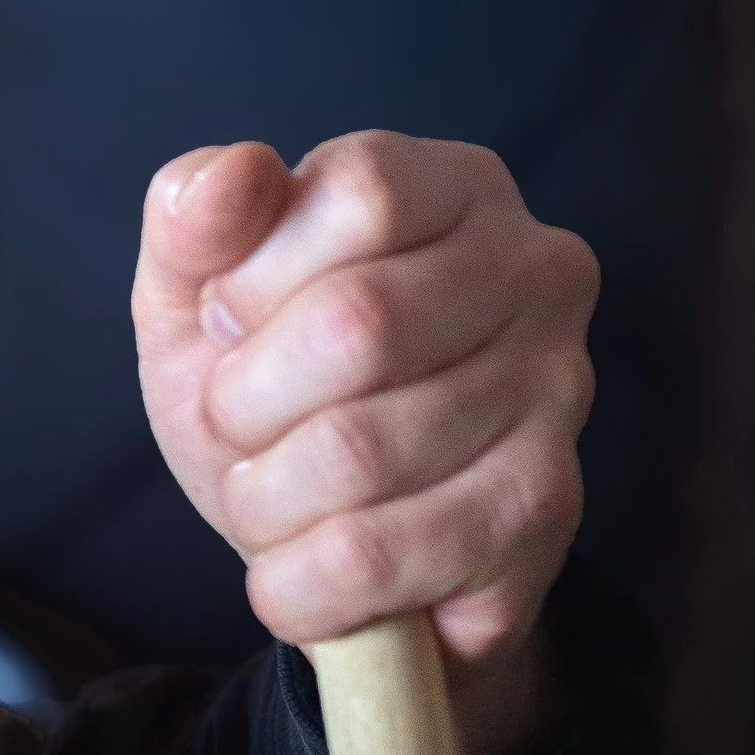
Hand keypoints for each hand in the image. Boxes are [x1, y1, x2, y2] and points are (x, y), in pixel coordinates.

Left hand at [132, 135, 595, 735]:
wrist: (333, 547)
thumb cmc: (274, 394)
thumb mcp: (200, 295)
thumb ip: (195, 218)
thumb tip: (233, 172)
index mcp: (455, 187)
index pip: (363, 193)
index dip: (257, 279)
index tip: (230, 326)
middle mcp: (538, 273)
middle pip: (358, 324)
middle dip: (246, 404)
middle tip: (241, 432)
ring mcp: (559, 394)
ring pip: (358, 452)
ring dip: (264, 501)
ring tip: (273, 502)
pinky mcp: (543, 514)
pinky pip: (376, 556)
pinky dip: (294, 582)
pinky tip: (298, 572)